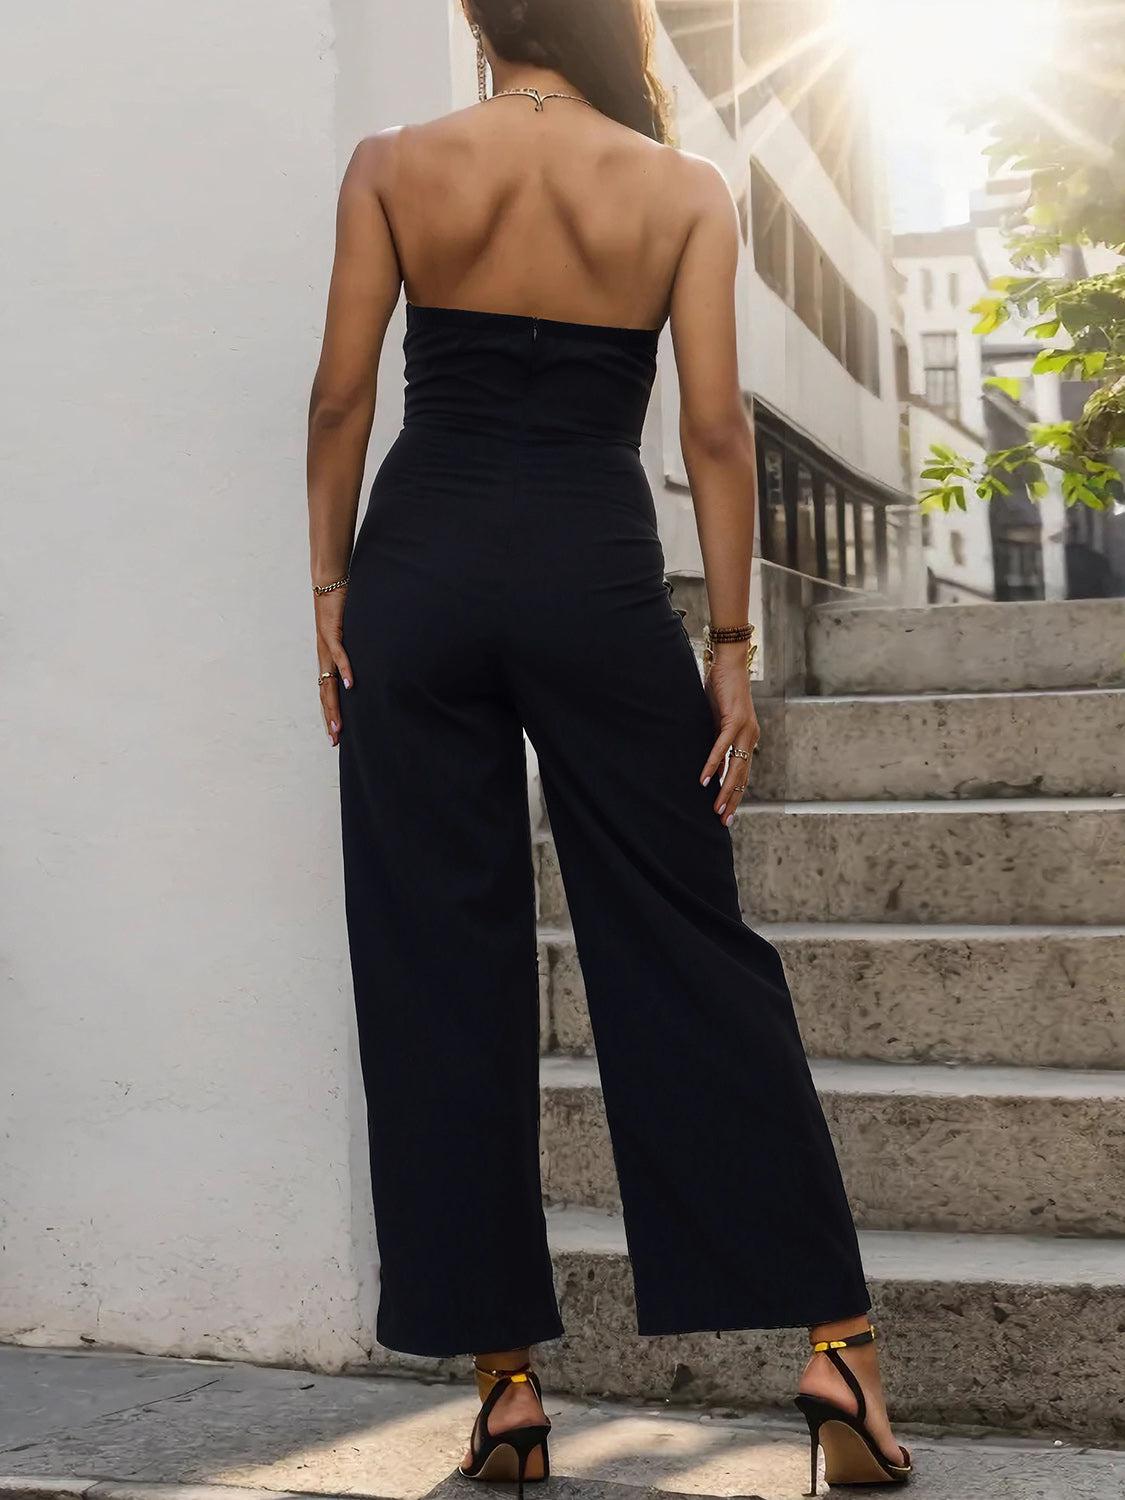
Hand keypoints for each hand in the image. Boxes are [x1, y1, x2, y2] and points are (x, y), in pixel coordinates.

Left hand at [315, 588, 354, 747]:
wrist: (328, 584)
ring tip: (338, 724)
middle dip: (330, 718)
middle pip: (326, 694)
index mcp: (327, 659)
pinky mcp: (332, 632)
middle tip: (335, 739)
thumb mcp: (347, 634)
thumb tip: (363, 664)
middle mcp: (324, 656)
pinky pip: (339, 655)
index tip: (335, 734)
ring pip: (329, 681)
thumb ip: (352, 649)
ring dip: (334, 704)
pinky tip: (350, 685)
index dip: (330, 713)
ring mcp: (326, 646)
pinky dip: (345, 670)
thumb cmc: (339, 608)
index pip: (327, 692)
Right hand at [700, 642, 759, 825]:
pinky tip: (706, 779)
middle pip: (742, 776)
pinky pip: (722, 747)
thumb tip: (713, 766)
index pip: (743, 773)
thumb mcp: (718, 722)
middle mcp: (750, 736)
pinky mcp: (734, 719)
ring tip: (717, 808)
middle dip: (733, 800)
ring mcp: (744, 729)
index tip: (728, 813)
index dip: (736, 794)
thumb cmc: (721, 690)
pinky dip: (713, 764)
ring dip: (725, 789)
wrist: (729, 664)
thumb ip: (719, 743)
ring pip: (736, 766)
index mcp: (748, 738)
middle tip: (724, 821)